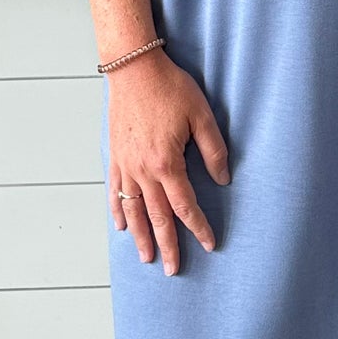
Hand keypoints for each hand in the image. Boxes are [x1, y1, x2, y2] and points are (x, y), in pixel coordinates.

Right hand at [106, 50, 229, 272]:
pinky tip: (120, 226)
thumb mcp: (201, 115)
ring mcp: (125, 165)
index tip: (208, 244)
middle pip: (157, 217)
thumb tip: (223, 180)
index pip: (185, 206)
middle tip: (174, 270)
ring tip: (146, 258)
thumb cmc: (169, 88)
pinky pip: (114, 192)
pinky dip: (117, 211)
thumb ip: (214, 150)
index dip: (198, 227)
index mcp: (166, 163)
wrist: (133, 68)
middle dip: (167, 245)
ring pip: (133, 210)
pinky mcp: (115, 156)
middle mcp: (143, 171)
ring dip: (140, 237)